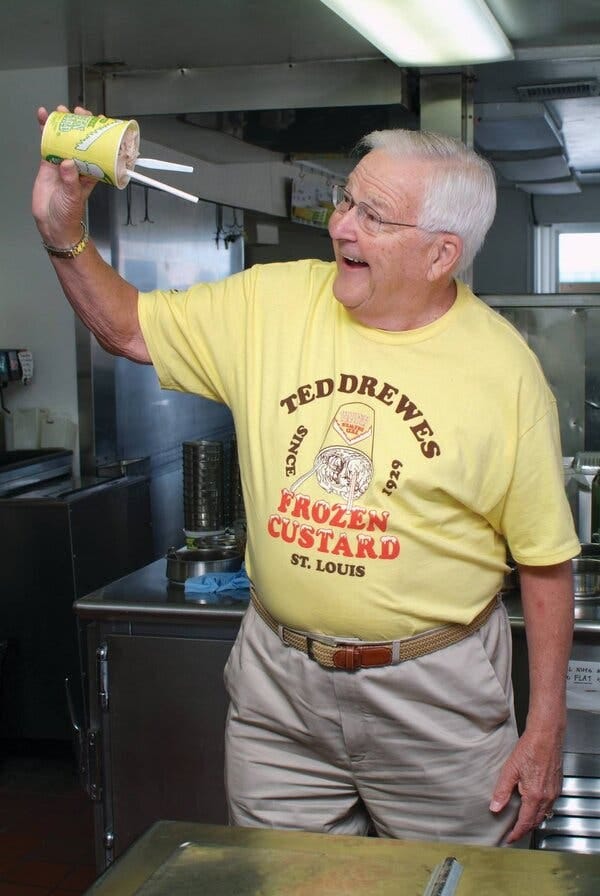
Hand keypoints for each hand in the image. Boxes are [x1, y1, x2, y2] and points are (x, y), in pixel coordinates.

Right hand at [32, 105, 98, 246]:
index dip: (99, 133)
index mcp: (91, 172)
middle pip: (81, 139)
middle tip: (77, 112)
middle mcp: (78, 165)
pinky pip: (47, 143)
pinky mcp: (48, 163)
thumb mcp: (74, 197)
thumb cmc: (69, 215)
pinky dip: (45, 130)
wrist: (52, 224)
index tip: (98, 120)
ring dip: (62, 123)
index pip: (98, 149)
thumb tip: (68, 163)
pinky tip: (43, 117)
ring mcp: (62, 162)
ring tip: (61, 110)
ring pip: (64, 138)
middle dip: (79, 123)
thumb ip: (71, 181)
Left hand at [489, 726, 562, 842]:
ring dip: (533, 820)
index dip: (517, 833)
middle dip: (525, 829)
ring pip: (544, 814)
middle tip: (514, 833)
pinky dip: (540, 810)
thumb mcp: (510, 770)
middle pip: (536, 821)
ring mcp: (554, 792)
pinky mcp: (557, 786)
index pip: (525, 822)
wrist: (546, 736)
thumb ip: (502, 791)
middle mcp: (547, 797)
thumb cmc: (529, 749)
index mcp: (534, 796)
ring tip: (522, 822)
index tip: (510, 838)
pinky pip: (549, 805)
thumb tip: (495, 808)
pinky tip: (533, 806)